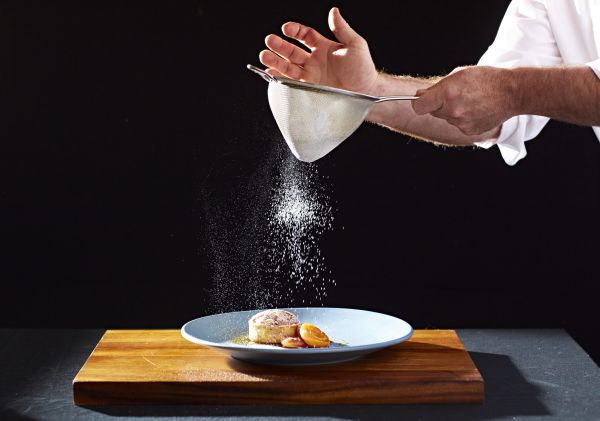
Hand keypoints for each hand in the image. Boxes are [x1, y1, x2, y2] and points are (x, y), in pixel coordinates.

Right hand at [259, 7, 378, 93]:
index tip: (286, 28)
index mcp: (324, 47)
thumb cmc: (363, 68)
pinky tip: (271, 72)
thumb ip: (342, 28)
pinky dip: (280, 78)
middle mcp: (314, 60)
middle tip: (269, 40)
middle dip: (280, 46)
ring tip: (264, 55)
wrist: (365, 92)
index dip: (295, 31)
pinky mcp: (308, 89)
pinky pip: (291, 82)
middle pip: (292, 50)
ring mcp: (310, 75)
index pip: (305, 35)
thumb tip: (333, 11)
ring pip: (288, 65)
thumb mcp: (355, 44)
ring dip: (275, 60)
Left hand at [412, 66, 513, 135]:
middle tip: (454, 95)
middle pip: (433, 112)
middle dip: (438, 104)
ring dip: (452, 111)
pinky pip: (458, 125)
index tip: (420, 100)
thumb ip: (438, 86)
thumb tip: (420, 95)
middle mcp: (452, 110)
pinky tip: (475, 109)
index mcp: (447, 93)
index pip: (419, 106)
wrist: (511, 92)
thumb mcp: (459, 74)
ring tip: (470, 101)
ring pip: (446, 118)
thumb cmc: (486, 79)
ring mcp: (461, 123)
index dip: (418, 102)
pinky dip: (463, 118)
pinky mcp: (468, 131)